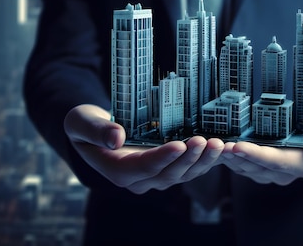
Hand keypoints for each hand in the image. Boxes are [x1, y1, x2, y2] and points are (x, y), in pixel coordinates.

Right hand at [64, 104, 224, 193]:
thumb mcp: (81, 122)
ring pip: (183, 174)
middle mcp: (139, 180)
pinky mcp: (168, 169)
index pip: (143, 167)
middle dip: (188, 158)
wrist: (96, 131)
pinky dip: (206, 159)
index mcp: (117, 171)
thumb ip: (96, 130)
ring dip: (203, 161)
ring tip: (218, 143)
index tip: (179, 144)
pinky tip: (221, 147)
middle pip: (168, 174)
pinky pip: (190, 168)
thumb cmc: (86, 125)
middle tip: (205, 140)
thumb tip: (116, 137)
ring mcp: (155, 176)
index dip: (162, 158)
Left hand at [221, 108, 302, 184]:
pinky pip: (244, 166)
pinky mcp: (265, 169)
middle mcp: (286, 173)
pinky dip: (231, 158)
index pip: (276, 161)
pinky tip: (218, 147)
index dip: (256, 155)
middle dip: (235, 156)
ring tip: (213, 144)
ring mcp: (274, 173)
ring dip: (229, 158)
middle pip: (256, 167)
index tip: (238, 147)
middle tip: (218, 143)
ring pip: (247, 169)